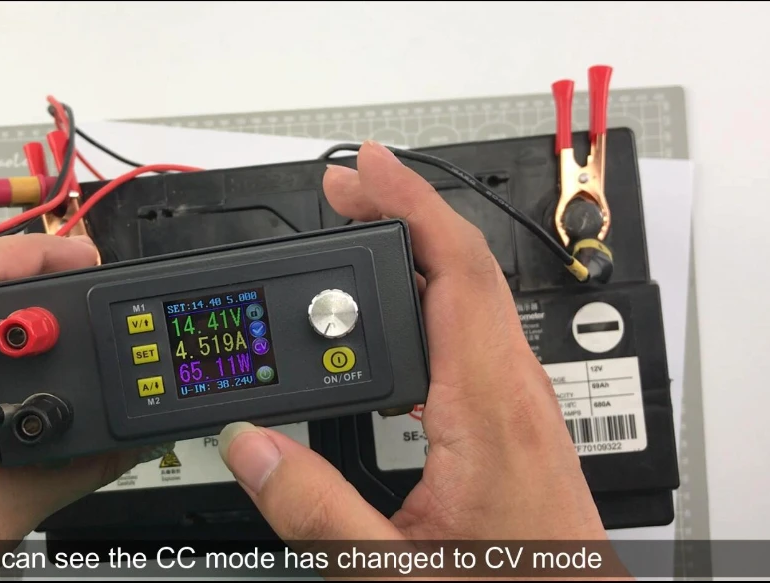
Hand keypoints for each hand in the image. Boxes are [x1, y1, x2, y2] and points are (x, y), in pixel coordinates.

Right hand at [217, 142, 607, 562]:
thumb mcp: (390, 568)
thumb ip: (313, 510)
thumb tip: (249, 446)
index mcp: (489, 411)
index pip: (456, 272)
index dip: (409, 206)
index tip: (364, 168)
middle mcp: (515, 394)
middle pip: (465, 268)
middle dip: (401, 213)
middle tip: (342, 189)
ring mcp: (520, 403)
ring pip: (472, 296)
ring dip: (417, 251)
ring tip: (362, 230)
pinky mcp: (514, 419)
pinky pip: (473, 331)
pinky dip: (431, 295)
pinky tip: (397, 306)